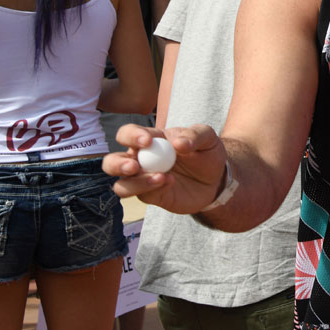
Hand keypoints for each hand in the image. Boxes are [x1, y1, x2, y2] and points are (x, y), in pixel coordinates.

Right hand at [103, 123, 226, 213]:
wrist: (216, 178)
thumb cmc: (207, 152)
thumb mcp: (207, 138)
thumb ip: (194, 135)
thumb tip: (178, 143)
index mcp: (149, 139)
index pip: (127, 134)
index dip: (132, 136)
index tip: (146, 142)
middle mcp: (140, 159)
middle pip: (112, 162)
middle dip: (118, 164)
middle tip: (134, 166)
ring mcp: (142, 179)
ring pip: (121, 185)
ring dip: (135, 183)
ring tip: (160, 177)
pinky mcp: (150, 195)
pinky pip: (140, 195)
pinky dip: (151, 189)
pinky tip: (169, 182)